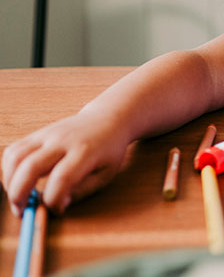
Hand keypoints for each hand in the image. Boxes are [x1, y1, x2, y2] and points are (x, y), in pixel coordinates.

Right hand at [2, 111, 129, 215]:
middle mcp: (63, 141)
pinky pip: (13, 150)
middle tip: (21, 211)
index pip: (62, 179)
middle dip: (19, 194)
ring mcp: (48, 134)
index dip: (53, 201)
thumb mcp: (106, 174)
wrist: (107, 119)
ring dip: (9, 181)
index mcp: (85, 152)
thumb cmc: (108, 150)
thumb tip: (57, 205)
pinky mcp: (37, 133)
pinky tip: (18, 180)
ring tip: (18, 196)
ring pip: (15, 156)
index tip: (56, 211)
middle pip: (31, 167)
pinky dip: (8, 168)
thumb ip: (82, 191)